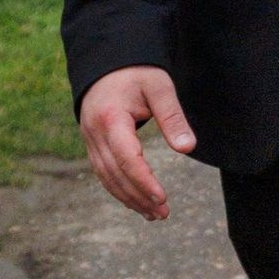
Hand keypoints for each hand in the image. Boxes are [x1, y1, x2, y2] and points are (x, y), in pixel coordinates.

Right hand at [79, 65, 194, 219]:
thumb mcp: (160, 87)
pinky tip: (137, 201)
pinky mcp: (93, 144)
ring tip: (154, 215)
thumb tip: (188, 148)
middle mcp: (94, 133)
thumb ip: (173, 117)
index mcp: (110, 118)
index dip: (143, 180)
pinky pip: (104, 172)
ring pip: (107, 177)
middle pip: (115, 173)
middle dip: (139, 196)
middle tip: (163, 214)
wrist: (108, 64)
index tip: (161, 198)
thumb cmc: (138, 72)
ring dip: (129, 198)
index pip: (126, 157)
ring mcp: (89, 140)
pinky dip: (120, 189)